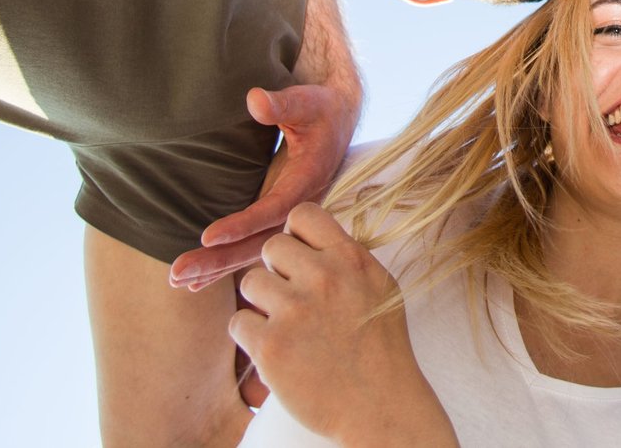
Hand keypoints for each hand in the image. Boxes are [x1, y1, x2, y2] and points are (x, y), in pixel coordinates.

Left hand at [169, 85, 355, 290]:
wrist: (338, 120)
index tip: (208, 237)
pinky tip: (198, 282)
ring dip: (218, 267)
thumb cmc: (320, 107)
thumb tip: (254, 99)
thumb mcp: (306, 100)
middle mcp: (301, 205)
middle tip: (178, 273)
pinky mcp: (277, 217)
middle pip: (261, 242)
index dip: (244, 224)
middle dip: (220, 259)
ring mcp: (289, 216)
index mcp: (310, 179)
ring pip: (256, 250)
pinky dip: (227, 264)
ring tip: (179, 281)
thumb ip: (281, 103)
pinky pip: (254, 246)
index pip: (276, 208)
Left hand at [231, 205, 456, 444]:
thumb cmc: (382, 348)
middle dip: (276, 271)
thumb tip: (315, 238)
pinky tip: (276, 351)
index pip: (303, 214)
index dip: (295, 234)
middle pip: (271, 247)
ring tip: (283, 326)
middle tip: (291, 299)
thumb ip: (347, 259)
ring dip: (261, 304)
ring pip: (250, 282)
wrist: (381, 406)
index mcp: (350, 259)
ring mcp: (295, 310)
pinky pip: (239, 323)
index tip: (300, 257)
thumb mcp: (379, 287)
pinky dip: (251, 338)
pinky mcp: (271, 345)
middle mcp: (324, 277)